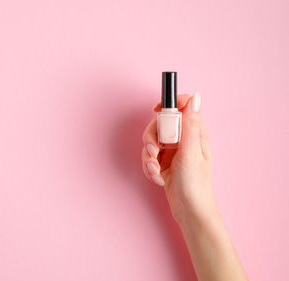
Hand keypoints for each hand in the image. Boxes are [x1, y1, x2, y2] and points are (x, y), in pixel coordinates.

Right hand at [141, 93, 216, 223]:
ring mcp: (173, 152)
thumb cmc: (195, 185)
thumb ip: (190, 124)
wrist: (189, 211)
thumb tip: (195, 97)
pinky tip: (157, 178)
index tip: (156, 112)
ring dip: (149, 158)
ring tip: (156, 171)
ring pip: (151, 143)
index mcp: (194, 133)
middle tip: (154, 152)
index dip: (168, 105)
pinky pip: (149, 158)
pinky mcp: (164, 164)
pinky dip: (149, 168)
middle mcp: (183, 140)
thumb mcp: (190, 152)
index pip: (181, 107)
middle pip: (159, 125)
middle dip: (151, 139)